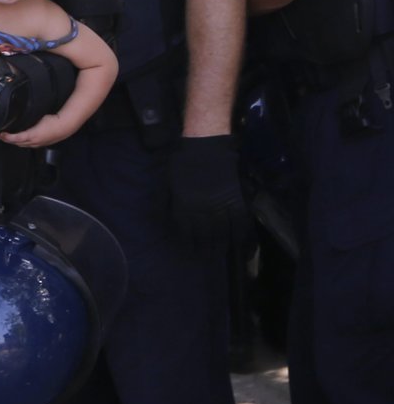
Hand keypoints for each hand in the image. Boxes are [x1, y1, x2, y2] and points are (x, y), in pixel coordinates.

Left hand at [0, 113, 64, 148]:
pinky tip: (17, 138)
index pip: (15, 138)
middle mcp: (33, 142)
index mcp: (32, 135)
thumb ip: (28, 118)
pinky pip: (27, 144)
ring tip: (4, 136)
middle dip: (6, 139)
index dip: (6, 137)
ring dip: (12, 141)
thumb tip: (19, 116)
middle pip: (16, 143)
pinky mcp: (40, 144)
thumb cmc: (52, 120)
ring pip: (21, 144)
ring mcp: (36, 144)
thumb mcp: (38, 117)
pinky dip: (19, 142)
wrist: (64, 126)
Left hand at [167, 136, 251, 251]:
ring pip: (222, 232)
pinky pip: (239, 221)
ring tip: (221, 253)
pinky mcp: (235, 198)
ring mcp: (220, 205)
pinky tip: (239, 242)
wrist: (205, 145)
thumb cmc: (184, 162)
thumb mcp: (166, 183)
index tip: (191, 253)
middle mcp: (202, 209)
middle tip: (207, 258)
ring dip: (222, 246)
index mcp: (184, 206)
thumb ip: (165, 203)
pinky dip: (240, 234)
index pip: (187, 233)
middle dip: (205, 249)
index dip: (189, 245)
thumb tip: (162, 222)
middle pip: (205, 236)